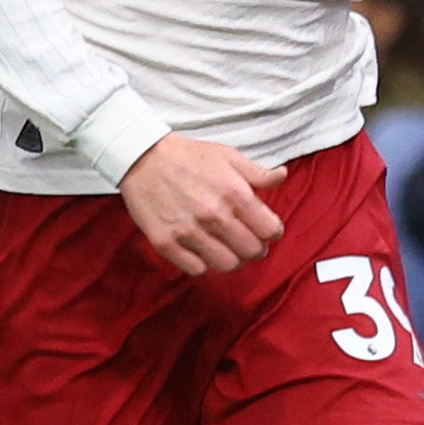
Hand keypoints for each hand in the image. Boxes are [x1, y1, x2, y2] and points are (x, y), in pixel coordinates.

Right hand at [118, 134, 287, 275]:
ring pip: (227, 265)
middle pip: (252, 252)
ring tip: (226, 247)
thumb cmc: (186, 155)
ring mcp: (189, 231)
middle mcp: (213, 214)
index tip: (265, 229)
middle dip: (255, 248)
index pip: (271, 230)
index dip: (273, 231)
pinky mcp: (166, 242)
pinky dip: (202, 263)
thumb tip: (282, 176)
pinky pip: (196, 269)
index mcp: (234, 192)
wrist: (141, 156)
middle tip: (246, 240)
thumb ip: (257, 172)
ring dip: (231, 259)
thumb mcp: (226, 155)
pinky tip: (201, 249)